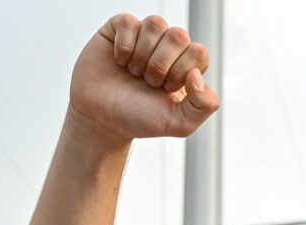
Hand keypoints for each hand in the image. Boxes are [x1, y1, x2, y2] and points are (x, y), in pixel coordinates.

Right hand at [68, 13, 219, 146]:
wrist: (101, 118)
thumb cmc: (139, 119)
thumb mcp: (180, 123)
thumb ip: (204, 105)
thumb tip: (197, 74)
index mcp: (186, 66)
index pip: (199, 52)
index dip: (182, 71)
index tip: (166, 89)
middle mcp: (167, 48)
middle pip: (179, 35)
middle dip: (161, 64)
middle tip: (149, 82)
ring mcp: (144, 36)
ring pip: (156, 23)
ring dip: (143, 53)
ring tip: (134, 72)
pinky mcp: (119, 28)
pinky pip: (129, 21)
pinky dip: (124, 45)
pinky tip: (119, 61)